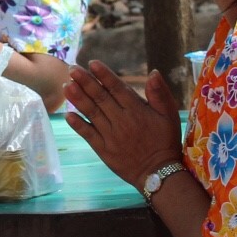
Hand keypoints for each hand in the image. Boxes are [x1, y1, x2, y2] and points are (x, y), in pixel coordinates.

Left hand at [64, 62, 185, 192]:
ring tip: (66, 86)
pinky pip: (88, 134)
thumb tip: (152, 72)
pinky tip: (68, 114)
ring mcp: (111, 135)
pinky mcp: (104, 149)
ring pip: (91, 113)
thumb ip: (160, 94)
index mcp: (136, 110)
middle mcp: (121, 120)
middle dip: (85, 82)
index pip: (117, 88)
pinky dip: (78, 124)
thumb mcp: (170, 116)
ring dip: (78, 99)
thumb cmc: (165, 141)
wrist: (159, 172)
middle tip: (71, 68)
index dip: (104, 75)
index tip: (92, 63)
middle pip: (100, 97)